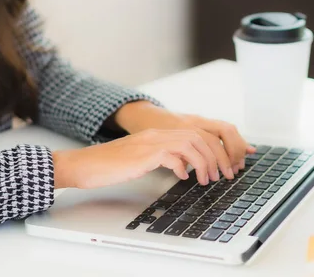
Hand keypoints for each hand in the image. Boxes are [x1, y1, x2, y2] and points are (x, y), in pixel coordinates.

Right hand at [114, 101, 255, 179]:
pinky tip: (183, 177)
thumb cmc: (113, 165)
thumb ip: (166, 158)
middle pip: (200, 137)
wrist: (86, 165)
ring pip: (191, 144)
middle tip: (224, 175)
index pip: (198, 134)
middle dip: (218, 156)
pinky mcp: (143, 155)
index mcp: (161, 134)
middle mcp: (159, 134)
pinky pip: (171, 156)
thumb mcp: (145, 159)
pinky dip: (183, 166)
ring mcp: (151, 142)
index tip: (226, 165)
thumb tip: (187, 167)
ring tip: (207, 179)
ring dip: (205, 163)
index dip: (217, 149)